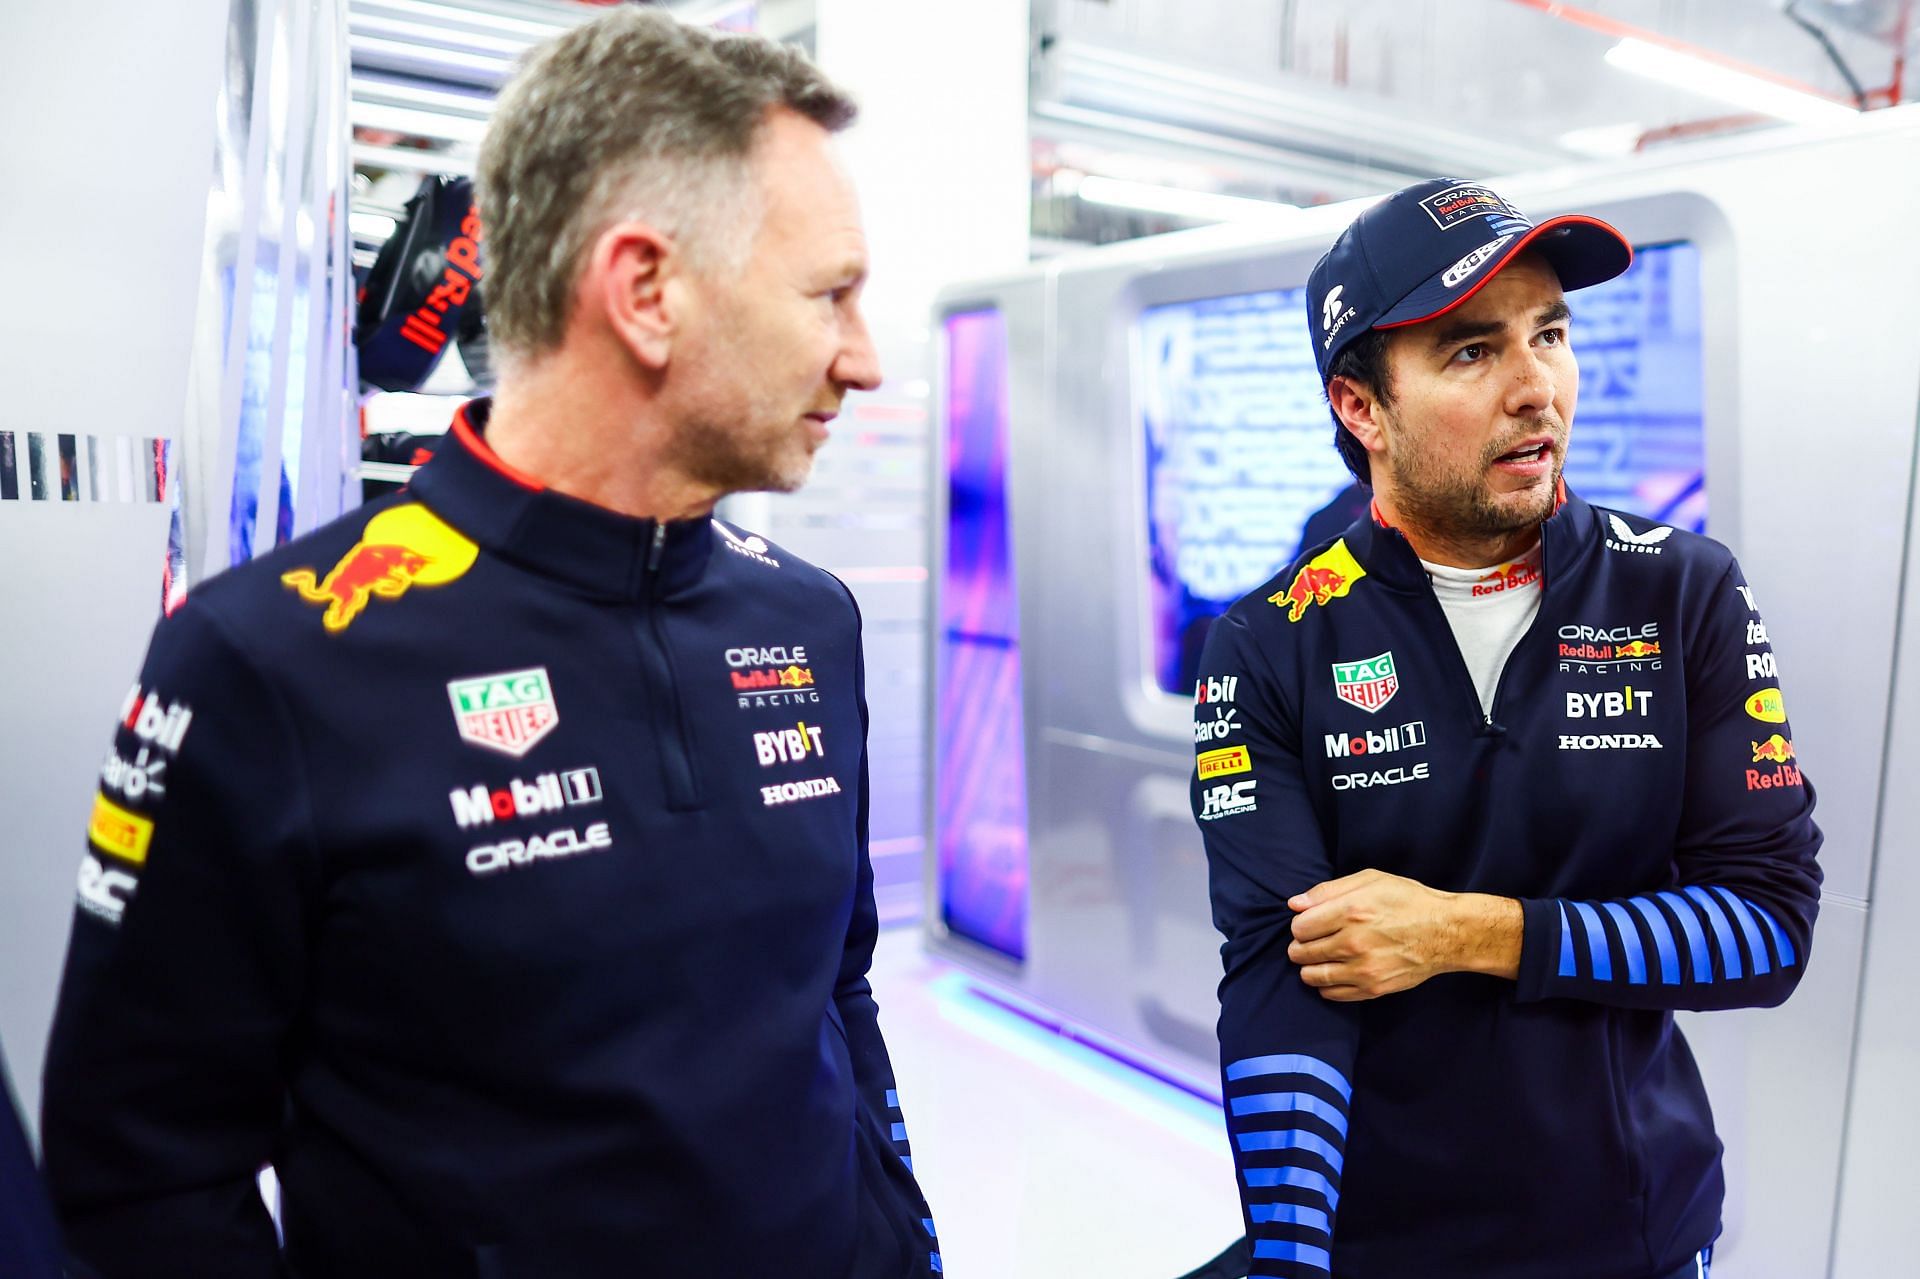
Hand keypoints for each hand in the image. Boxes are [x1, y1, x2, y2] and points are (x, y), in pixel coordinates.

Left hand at [1285, 870, 1520, 1001]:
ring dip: (1309, 966)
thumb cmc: (1407, 901)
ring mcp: (1363, 969)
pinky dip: (1326, 984)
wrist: (1445, 933)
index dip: (1300, 924)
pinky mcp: (1373, 989)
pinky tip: (1336, 971)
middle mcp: (1354, 942)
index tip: (1310, 923)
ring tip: (1321, 957)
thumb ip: (1327, 891)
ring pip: (1311, 976)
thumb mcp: (1370, 880)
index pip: (1299, 927)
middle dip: (1301, 946)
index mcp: (1351, 911)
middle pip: (1301, 952)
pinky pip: (1331, 993)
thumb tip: (1294, 904)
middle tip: (1313, 941)